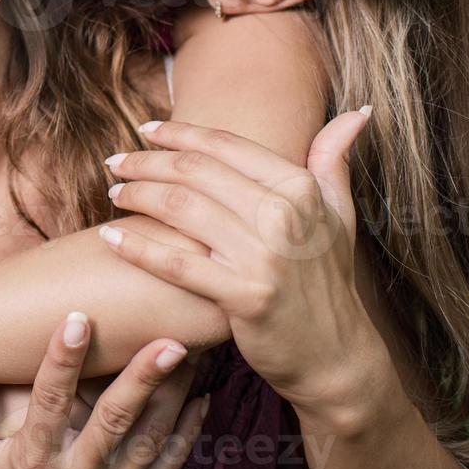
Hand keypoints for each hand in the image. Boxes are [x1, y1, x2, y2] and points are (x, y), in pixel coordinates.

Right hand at [0, 312, 207, 468]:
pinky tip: (201, 401)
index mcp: (32, 461)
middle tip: (169, 340)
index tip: (76, 319)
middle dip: (143, 378)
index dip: (61, 360)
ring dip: (173, 398)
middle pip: (114, 421)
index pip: (49, 402)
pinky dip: (187, 436)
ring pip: (149, 442)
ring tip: (192, 355)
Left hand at [100, 111, 391, 423]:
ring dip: (136, 195)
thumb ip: (335, 161)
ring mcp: (263, 257)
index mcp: (300, 189)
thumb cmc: (328, 280)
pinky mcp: (243, 297)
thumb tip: (359, 112)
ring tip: (113, 193)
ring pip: (180, 208)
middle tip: (115, 161)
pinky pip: (176, 264)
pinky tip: (110, 236)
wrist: (336, 356)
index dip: (179, 133)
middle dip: (146, 161)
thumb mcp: (341, 217)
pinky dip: (137, 247)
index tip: (146, 130)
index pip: (225, 146)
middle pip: (195, 171)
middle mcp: (283, 216)